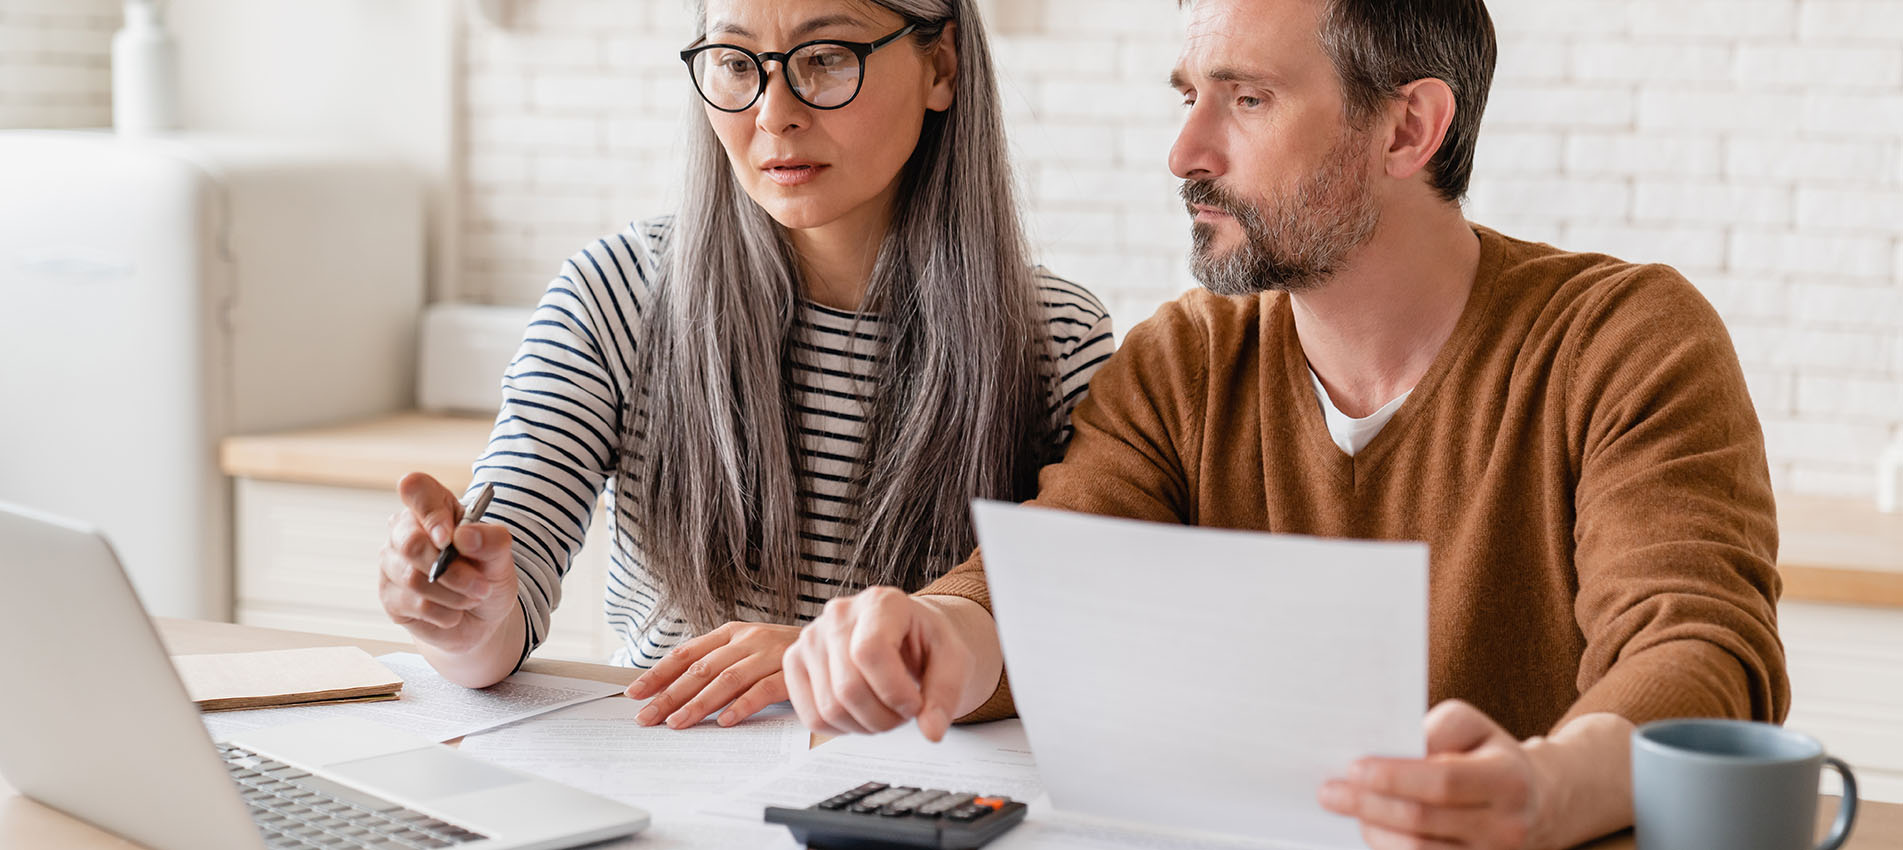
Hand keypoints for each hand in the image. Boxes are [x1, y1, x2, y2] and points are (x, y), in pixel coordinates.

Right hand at [378, 472, 519, 654]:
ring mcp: (392, 563)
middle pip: (410, 543)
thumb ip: (491, 540)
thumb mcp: (501, 555)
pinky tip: (454, 611)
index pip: (415, 488)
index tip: (449, 538)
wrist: (482, 615)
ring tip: (473, 597)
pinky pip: (414, 604)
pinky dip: (445, 612)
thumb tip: (464, 536)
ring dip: (454, 594)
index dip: (430, 512)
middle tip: (481, 585)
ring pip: (413, 578)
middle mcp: (404, 530)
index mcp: (433, 506)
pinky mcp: (390, 596)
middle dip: (452, 571)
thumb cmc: (487, 573)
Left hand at [626, 622, 800, 728]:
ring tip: (678, 723)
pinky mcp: (790, 673)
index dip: (658, 673)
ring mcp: (769, 655)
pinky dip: (742, 706)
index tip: (635, 693)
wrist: (830, 642)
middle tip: (648, 717)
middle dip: (670, 695)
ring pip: (726, 680)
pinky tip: (725, 721)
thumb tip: (668, 689)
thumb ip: (713, 663)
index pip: (686, 653)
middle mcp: (747, 640)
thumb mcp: (743, 649)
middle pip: (701, 669)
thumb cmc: (778, 652)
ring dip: (699, 704)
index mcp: (730, 632)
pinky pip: (762, 690)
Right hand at [782, 587, 976, 741]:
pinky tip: (862, 713)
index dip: (894, 691)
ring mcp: (811, 637)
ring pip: (829, 708)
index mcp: (881, 603)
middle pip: (848, 687)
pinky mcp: (795, 661)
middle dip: (884, 717)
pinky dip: (841, 728)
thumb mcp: (954, 662)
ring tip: (886, 711)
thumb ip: (945, 694)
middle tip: (903, 713)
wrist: (906, 636)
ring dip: (865, 725)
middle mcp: (839, 614)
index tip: (915, 705)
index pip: (870, 652)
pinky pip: (811, 716)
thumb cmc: (927, 644)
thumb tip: (932, 731)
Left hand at [1319, 700, 1538, 849]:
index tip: (1353, 768)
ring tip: (1349, 810)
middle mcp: (1507, 827)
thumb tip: (1394, 751)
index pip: (1443, 782)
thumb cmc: (1489, 754)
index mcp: (1509, 780)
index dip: (1394, 777)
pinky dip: (1391, 849)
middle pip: (1423, 821)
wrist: (1536, 801)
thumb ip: (1436, 729)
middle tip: (1330, 792)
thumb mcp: (1472, 725)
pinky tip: (1372, 832)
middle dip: (1369, 805)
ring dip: (1374, 832)